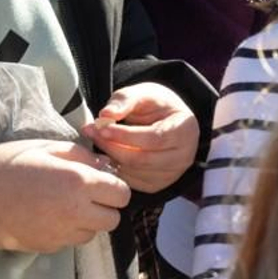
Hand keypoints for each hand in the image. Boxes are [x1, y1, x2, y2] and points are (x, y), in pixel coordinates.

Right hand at [0, 139, 129, 253]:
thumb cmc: (9, 165)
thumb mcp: (48, 147)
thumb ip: (83, 156)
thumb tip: (105, 165)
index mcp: (79, 182)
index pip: (122, 194)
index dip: (116, 187)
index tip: (104, 182)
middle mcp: (74, 212)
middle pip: (112, 219)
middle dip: (106, 208)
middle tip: (89, 195)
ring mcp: (60, 233)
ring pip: (92, 233)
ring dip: (87, 221)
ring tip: (66, 205)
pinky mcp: (46, 246)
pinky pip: (69, 242)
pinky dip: (67, 231)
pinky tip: (50, 215)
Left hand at [82, 83, 198, 193]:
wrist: (166, 119)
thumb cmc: (156, 105)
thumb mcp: (143, 94)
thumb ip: (125, 100)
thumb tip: (106, 114)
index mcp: (186, 130)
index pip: (153, 138)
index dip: (125, 135)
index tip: (101, 126)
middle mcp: (184, 156)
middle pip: (142, 159)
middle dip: (112, 146)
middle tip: (91, 132)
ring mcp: (172, 174)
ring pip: (134, 172)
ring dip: (110, 158)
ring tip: (97, 140)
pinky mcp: (158, 184)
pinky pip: (131, 182)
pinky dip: (116, 169)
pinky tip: (107, 153)